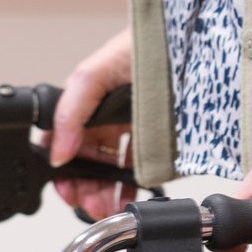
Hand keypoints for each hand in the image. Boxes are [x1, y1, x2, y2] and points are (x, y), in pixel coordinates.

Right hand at [47, 27, 137, 219]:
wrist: (193, 44)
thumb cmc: (144, 47)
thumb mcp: (94, 75)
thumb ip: (70, 112)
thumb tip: (57, 154)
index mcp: (84, 102)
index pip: (60, 142)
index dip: (58, 169)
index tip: (65, 189)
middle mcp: (103, 118)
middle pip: (83, 163)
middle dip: (81, 188)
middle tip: (86, 204)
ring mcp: (127, 131)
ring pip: (107, 172)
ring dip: (101, 194)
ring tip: (104, 208)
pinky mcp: (152, 142)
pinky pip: (134, 172)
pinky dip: (126, 191)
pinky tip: (123, 201)